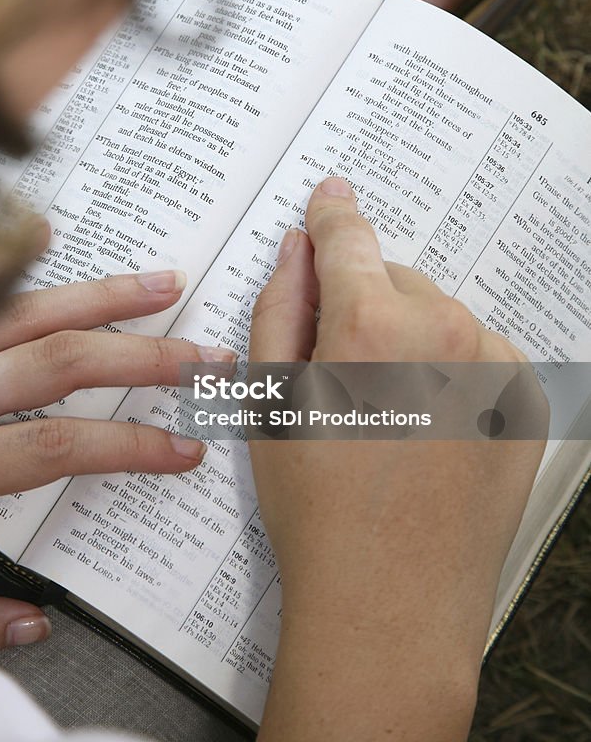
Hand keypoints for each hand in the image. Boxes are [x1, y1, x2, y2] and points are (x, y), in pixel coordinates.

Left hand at [0, 270, 231, 658]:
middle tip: (197, 354)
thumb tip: (30, 625)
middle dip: (140, 355)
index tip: (181, 449)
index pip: (57, 448)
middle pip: (56, 361)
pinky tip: (50, 242)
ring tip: (158, 284)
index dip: (131, 447)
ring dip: (97, 295)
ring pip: (18, 309)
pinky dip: (10, 267)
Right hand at [249, 177, 546, 741]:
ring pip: (440, 317)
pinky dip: (454, 373)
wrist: (391, 603)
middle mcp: (446, 330)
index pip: (348, 237)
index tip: (331, 197)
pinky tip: (428, 429)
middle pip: (395, 281)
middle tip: (342, 375)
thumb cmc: (318, 511)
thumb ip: (281, 306)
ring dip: (413, 340)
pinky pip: (481, 355)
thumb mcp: (272, 401)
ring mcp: (497, 365)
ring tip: (387, 415)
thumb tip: (298, 248)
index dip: (332, 216)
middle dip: (366, 305)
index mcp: (372, 325)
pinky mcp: (527, 399)